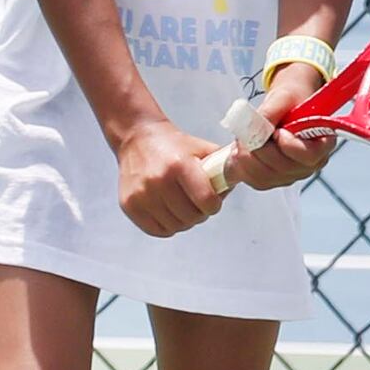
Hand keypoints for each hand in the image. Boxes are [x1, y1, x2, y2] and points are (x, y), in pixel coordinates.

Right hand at [117, 124, 232, 236]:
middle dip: (201, 214)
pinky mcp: (129, 205)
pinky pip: (156, 230)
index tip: (213, 201)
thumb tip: (240, 184)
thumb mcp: (202, 149)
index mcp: (179, 165)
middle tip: (200, 206)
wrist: (138, 139)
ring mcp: (141, 195)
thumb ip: (223, 166)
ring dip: (185, 221)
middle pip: (191, 217)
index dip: (214, 205)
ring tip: (185, 208)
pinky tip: (171, 213)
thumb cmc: (174, 145)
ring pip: (175, 226)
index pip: (206, 200)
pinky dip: (168, 226)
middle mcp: (158, 181)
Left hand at [226, 57, 337, 191]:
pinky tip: (241, 150)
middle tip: (249, 131)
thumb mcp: (283, 98)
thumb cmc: (289, 103)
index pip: (310, 155)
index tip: (278, 131)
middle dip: (260, 149)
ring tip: (243, 139)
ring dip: (247, 157)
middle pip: (283, 168)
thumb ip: (272, 111)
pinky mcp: (271, 181)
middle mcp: (309, 165)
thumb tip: (254, 126)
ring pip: (265, 176)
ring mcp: (290, 176)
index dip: (291, 146)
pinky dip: (241, 166)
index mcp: (322, 144)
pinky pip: (253, 180)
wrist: (281, 110)